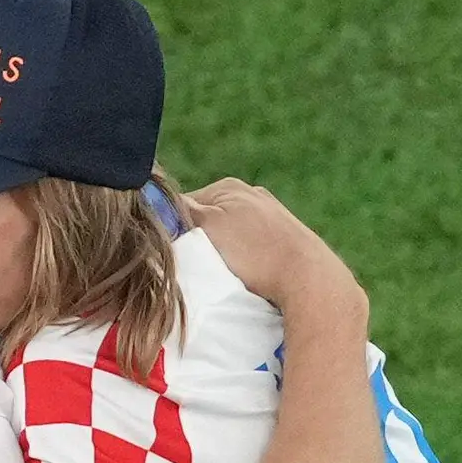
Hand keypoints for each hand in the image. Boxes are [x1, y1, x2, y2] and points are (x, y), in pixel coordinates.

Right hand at [178, 179, 362, 322]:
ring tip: (223, 274)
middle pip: (207, 220)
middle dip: (198, 241)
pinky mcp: (285, 239)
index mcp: (228, 186)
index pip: (182, 204)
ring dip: (221, 254)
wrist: (306, 276)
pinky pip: (250, 248)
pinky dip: (244, 261)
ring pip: (229, 236)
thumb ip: (180, 212)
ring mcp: (271, 216)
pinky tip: (246, 275)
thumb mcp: (206, 227)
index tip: (172, 254)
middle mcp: (251, 194)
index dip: (172, 230)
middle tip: (195, 266)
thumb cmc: (253, 252)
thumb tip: (155, 202)